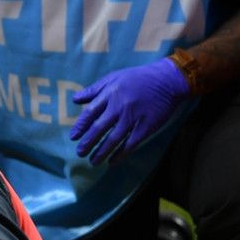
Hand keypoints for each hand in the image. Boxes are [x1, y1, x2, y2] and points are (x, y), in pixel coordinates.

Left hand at [70, 58, 189, 164]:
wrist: (166, 81)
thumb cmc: (138, 78)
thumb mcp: (114, 77)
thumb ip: (94, 89)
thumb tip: (75, 99)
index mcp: (110, 94)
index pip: (90, 112)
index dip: (81, 126)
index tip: (73, 137)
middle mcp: (119, 106)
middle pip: (99, 128)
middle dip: (88, 142)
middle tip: (80, 153)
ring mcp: (133, 118)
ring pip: (113, 139)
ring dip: (102, 152)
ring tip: (93, 162)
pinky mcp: (145, 127)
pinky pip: (130, 144)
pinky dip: (120, 154)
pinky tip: (112, 162)